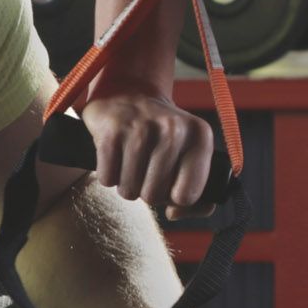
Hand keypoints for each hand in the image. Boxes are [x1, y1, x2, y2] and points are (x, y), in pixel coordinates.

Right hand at [80, 88, 218, 218]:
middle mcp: (174, 130)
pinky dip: (109, 175)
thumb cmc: (162, 136)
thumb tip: (174, 213)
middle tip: (146, 170)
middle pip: (154, 196)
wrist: (130, 94)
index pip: (187, 195)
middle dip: (146, 191)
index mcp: (200, 137)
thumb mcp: (189, 155)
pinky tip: (116, 157)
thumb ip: (197, 195)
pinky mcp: (112, 131)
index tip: (170, 186)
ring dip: (127, 184)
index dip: (174, 199)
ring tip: (131, 163)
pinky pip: (108, 179)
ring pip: (129, 191)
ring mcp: (142, 128)